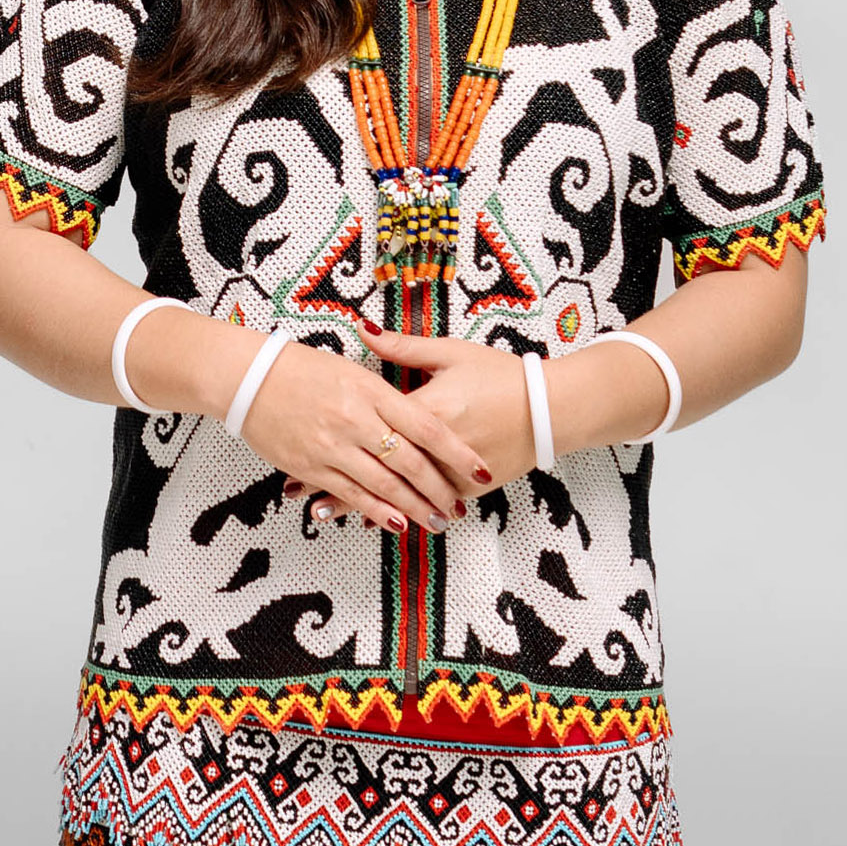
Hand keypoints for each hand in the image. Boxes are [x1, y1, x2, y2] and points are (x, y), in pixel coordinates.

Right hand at [241, 332, 494, 534]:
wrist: (250, 378)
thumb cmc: (302, 366)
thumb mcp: (352, 365)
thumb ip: (388, 380)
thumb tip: (422, 393)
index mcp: (372, 389)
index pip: (426, 427)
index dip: (457, 453)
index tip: (480, 471)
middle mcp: (356, 419)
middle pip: (410, 461)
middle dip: (438, 489)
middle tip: (459, 506)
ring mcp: (334, 446)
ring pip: (384, 484)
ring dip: (414, 508)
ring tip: (436, 521)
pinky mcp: (312, 466)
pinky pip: (351, 494)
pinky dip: (376, 511)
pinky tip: (395, 523)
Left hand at [287, 320, 536, 525]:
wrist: (548, 408)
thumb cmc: (499, 375)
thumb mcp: (451, 353)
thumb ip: (404, 346)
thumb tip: (364, 326)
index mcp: (428, 410)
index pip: (371, 433)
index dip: (335, 445)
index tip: (301, 453)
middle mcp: (436, 448)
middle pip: (377, 471)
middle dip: (335, 483)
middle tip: (298, 493)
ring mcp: (453, 473)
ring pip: (397, 495)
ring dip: (360, 504)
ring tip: (322, 512)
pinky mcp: (468, 488)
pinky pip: (424, 503)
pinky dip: (398, 511)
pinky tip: (373, 519)